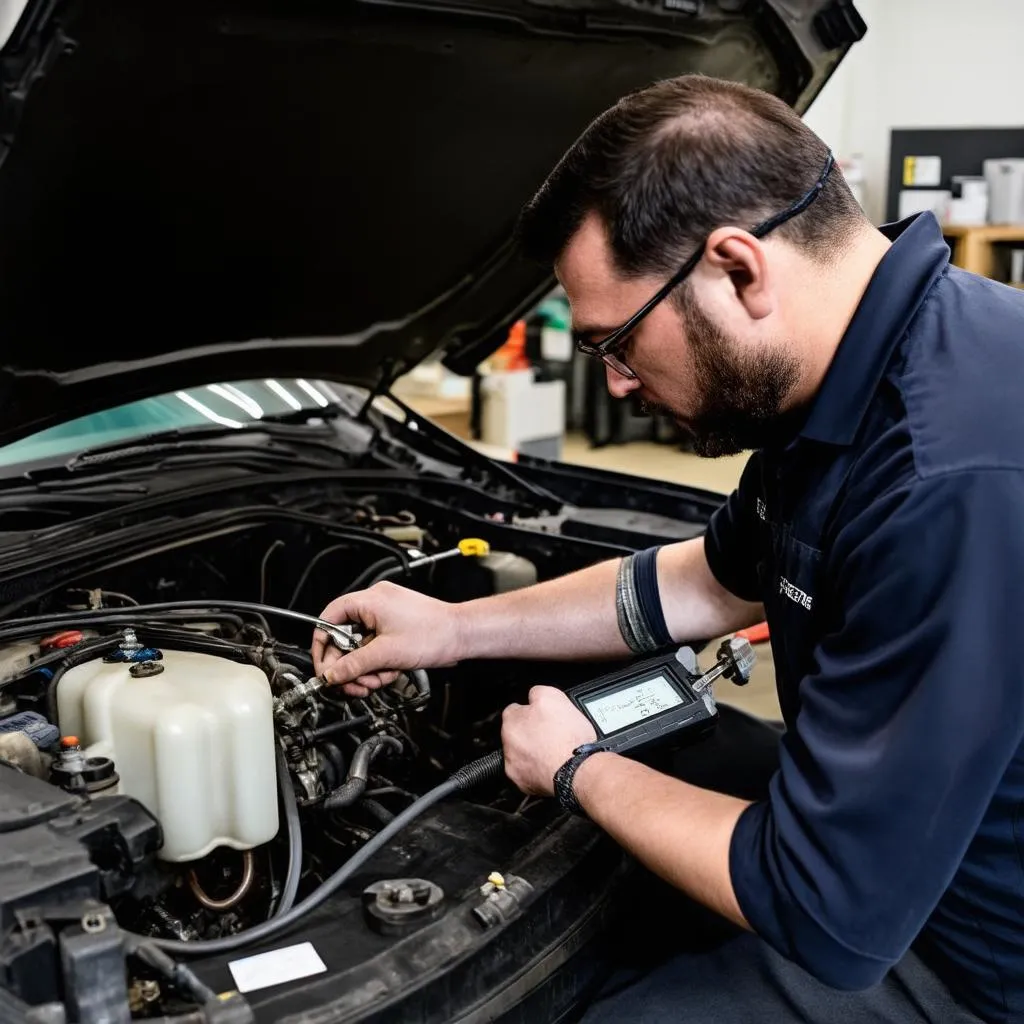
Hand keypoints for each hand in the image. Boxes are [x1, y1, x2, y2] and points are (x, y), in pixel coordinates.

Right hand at [312, 582, 462, 697]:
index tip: (324, 667)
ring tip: (376, 681)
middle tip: (352, 683)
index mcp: (369, 600)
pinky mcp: (395, 626)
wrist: (462, 635)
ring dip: (365, 669)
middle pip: (344, 638)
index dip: (322, 645)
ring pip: (360, 646)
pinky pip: (374, 646)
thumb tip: (331, 674)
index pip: (329, 619)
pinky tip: (388, 673)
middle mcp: (375, 603)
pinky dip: (378, 663)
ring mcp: (386, 614)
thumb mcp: (386, 654)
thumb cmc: (435, 634)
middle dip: (349, 665)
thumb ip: (353, 665)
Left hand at [501, 687, 597, 795]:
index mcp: (512, 720)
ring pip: (521, 754)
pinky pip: (528, 773)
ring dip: (533, 751)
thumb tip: (533, 695)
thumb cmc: (568, 738)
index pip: (514, 710)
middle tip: (551, 734)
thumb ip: (537, 693)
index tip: (541, 717)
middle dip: (530, 732)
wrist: (577, 770)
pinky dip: (537, 770)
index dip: (530, 711)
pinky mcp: (523, 783)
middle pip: (517, 733)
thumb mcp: (554, 696)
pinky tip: (551, 765)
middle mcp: (508, 743)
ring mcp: (514, 765)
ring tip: (554, 751)